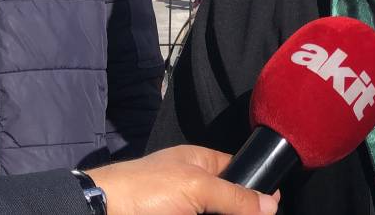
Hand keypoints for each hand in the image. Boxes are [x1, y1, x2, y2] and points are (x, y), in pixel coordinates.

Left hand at [87, 145, 279, 214]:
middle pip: (229, 201)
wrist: (100, 214)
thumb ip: (234, 196)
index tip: (274, 205)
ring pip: (214, 214)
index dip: (256, 185)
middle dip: (242, 211)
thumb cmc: (143, 190)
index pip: (237, 170)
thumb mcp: (195, 187)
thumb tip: (270, 205)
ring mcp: (183, 210)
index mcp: (198, 163)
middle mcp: (192, 187)